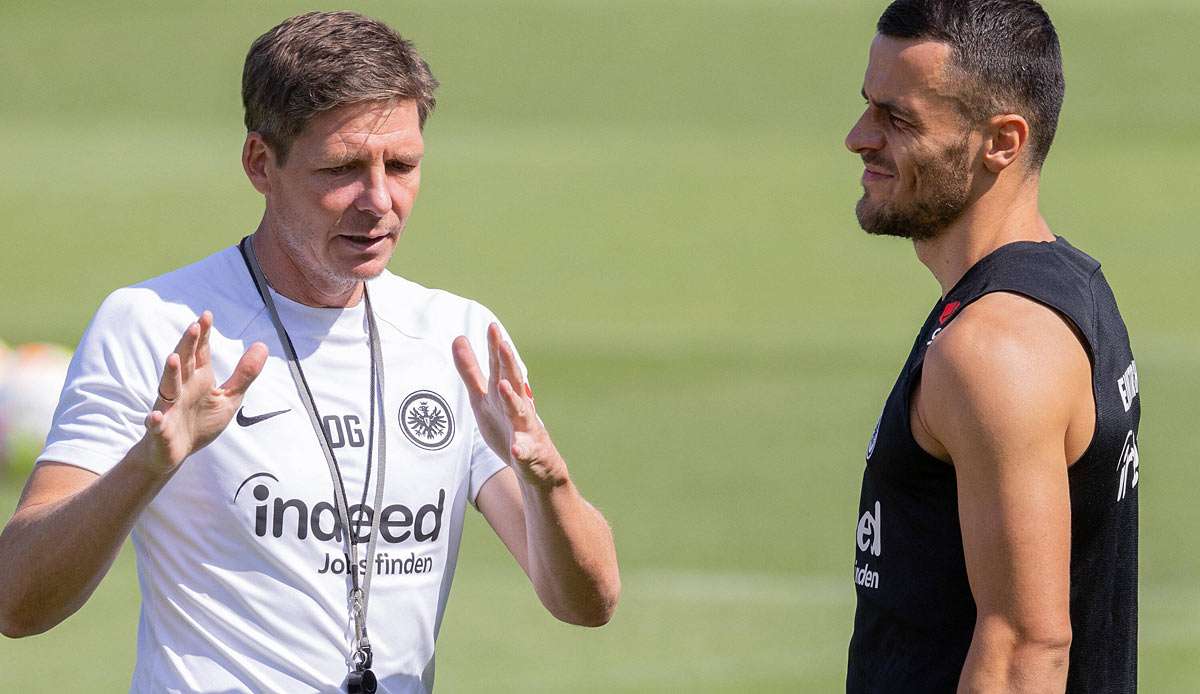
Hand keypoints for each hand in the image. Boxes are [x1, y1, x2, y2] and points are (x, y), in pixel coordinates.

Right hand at [142, 311, 267, 472]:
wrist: (174, 453)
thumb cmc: (200, 422)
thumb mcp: (229, 397)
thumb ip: (245, 373)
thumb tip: (262, 344)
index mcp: (198, 379)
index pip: (199, 353)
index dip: (202, 335)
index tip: (207, 315)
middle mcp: (181, 389)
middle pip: (183, 363)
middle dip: (187, 345)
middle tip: (194, 326)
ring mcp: (169, 408)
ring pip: (167, 388)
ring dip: (170, 374)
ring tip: (173, 359)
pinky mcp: (161, 430)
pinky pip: (157, 424)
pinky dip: (156, 420)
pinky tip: (156, 415)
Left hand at [452, 323, 564, 486]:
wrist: (535, 465)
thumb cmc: (506, 426)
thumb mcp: (483, 397)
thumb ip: (470, 370)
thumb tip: (458, 338)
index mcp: (505, 394)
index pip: (501, 367)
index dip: (496, 347)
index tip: (492, 326)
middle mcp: (518, 406)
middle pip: (514, 381)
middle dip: (509, 363)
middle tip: (503, 344)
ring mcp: (525, 429)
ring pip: (520, 411)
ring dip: (512, 399)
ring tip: (503, 386)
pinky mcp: (529, 452)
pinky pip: (525, 451)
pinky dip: (522, 449)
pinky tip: (517, 448)